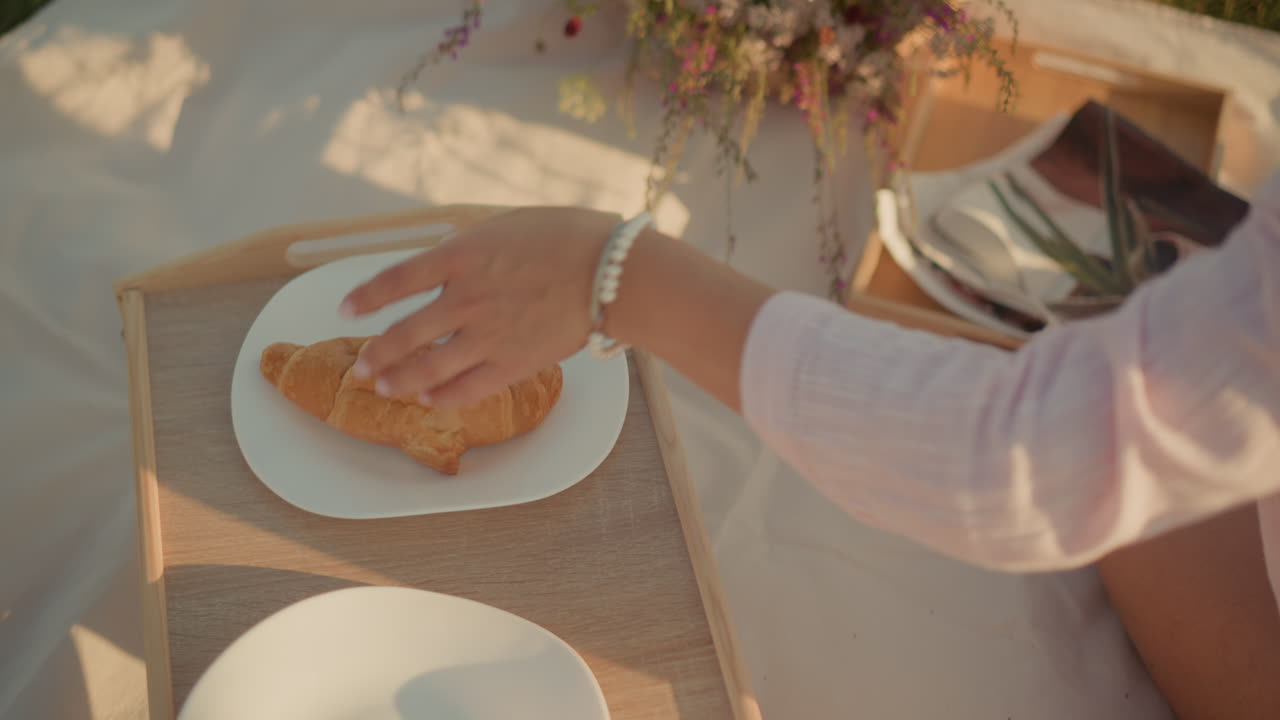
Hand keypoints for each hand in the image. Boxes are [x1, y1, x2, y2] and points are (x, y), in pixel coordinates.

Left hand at [338, 206, 618, 407]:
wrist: (614, 273)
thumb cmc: (572, 237)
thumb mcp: (508, 224)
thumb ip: (473, 244)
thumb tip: (450, 257)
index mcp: (461, 255)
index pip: (396, 280)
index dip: (365, 297)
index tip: (345, 308)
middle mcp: (464, 298)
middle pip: (403, 334)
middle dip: (376, 354)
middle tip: (360, 366)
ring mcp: (486, 335)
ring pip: (427, 369)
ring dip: (401, 382)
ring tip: (385, 389)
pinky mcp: (512, 364)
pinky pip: (466, 389)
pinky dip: (443, 398)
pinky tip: (431, 401)